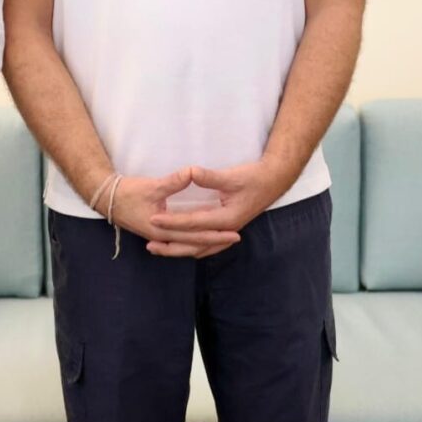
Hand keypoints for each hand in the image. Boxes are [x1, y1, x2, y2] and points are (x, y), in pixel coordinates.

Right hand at [108, 168, 240, 258]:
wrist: (107, 199)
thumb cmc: (128, 193)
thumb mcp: (152, 186)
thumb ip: (174, 182)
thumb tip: (192, 172)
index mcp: (163, 229)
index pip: (195, 235)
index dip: (215, 233)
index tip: (233, 230)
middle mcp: (163, 238)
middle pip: (194, 244)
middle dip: (215, 241)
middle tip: (236, 237)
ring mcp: (159, 238)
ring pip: (187, 246)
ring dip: (205, 243)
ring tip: (223, 239)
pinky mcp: (157, 233)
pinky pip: (180, 242)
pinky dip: (193, 242)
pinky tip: (200, 238)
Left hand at [147, 157, 293, 258]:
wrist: (273, 181)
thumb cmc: (253, 177)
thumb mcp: (231, 175)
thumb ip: (209, 177)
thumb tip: (191, 172)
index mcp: (226, 218)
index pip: (192, 223)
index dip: (172, 221)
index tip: (153, 220)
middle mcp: (226, 230)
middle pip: (194, 244)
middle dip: (171, 245)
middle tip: (149, 245)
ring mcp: (228, 231)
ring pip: (200, 248)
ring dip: (180, 249)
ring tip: (160, 249)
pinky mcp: (228, 229)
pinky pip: (207, 245)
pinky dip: (193, 247)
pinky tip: (183, 246)